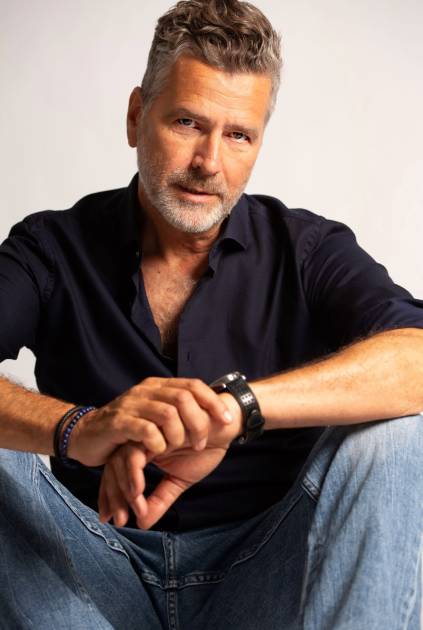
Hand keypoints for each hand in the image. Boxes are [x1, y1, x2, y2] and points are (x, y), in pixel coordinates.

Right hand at [68, 377, 233, 466]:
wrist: (86, 436)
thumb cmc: (127, 432)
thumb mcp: (157, 422)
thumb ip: (181, 419)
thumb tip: (217, 421)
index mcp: (159, 387)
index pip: (193, 385)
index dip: (213, 402)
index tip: (227, 421)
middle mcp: (146, 390)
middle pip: (184, 397)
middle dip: (198, 422)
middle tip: (200, 444)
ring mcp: (131, 404)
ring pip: (167, 412)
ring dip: (179, 434)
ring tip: (179, 449)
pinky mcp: (118, 422)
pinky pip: (145, 429)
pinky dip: (158, 442)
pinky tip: (158, 452)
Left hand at [98, 393, 242, 528]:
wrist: (227, 423)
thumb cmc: (204, 447)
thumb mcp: (180, 479)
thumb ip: (160, 499)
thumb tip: (142, 524)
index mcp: (142, 447)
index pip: (116, 470)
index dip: (111, 495)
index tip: (112, 520)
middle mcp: (142, 437)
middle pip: (115, 463)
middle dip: (114, 493)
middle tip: (120, 519)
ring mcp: (151, 429)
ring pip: (124, 456)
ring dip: (127, 483)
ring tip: (134, 504)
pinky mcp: (160, 425)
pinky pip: (140, 450)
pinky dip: (136, 472)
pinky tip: (140, 491)